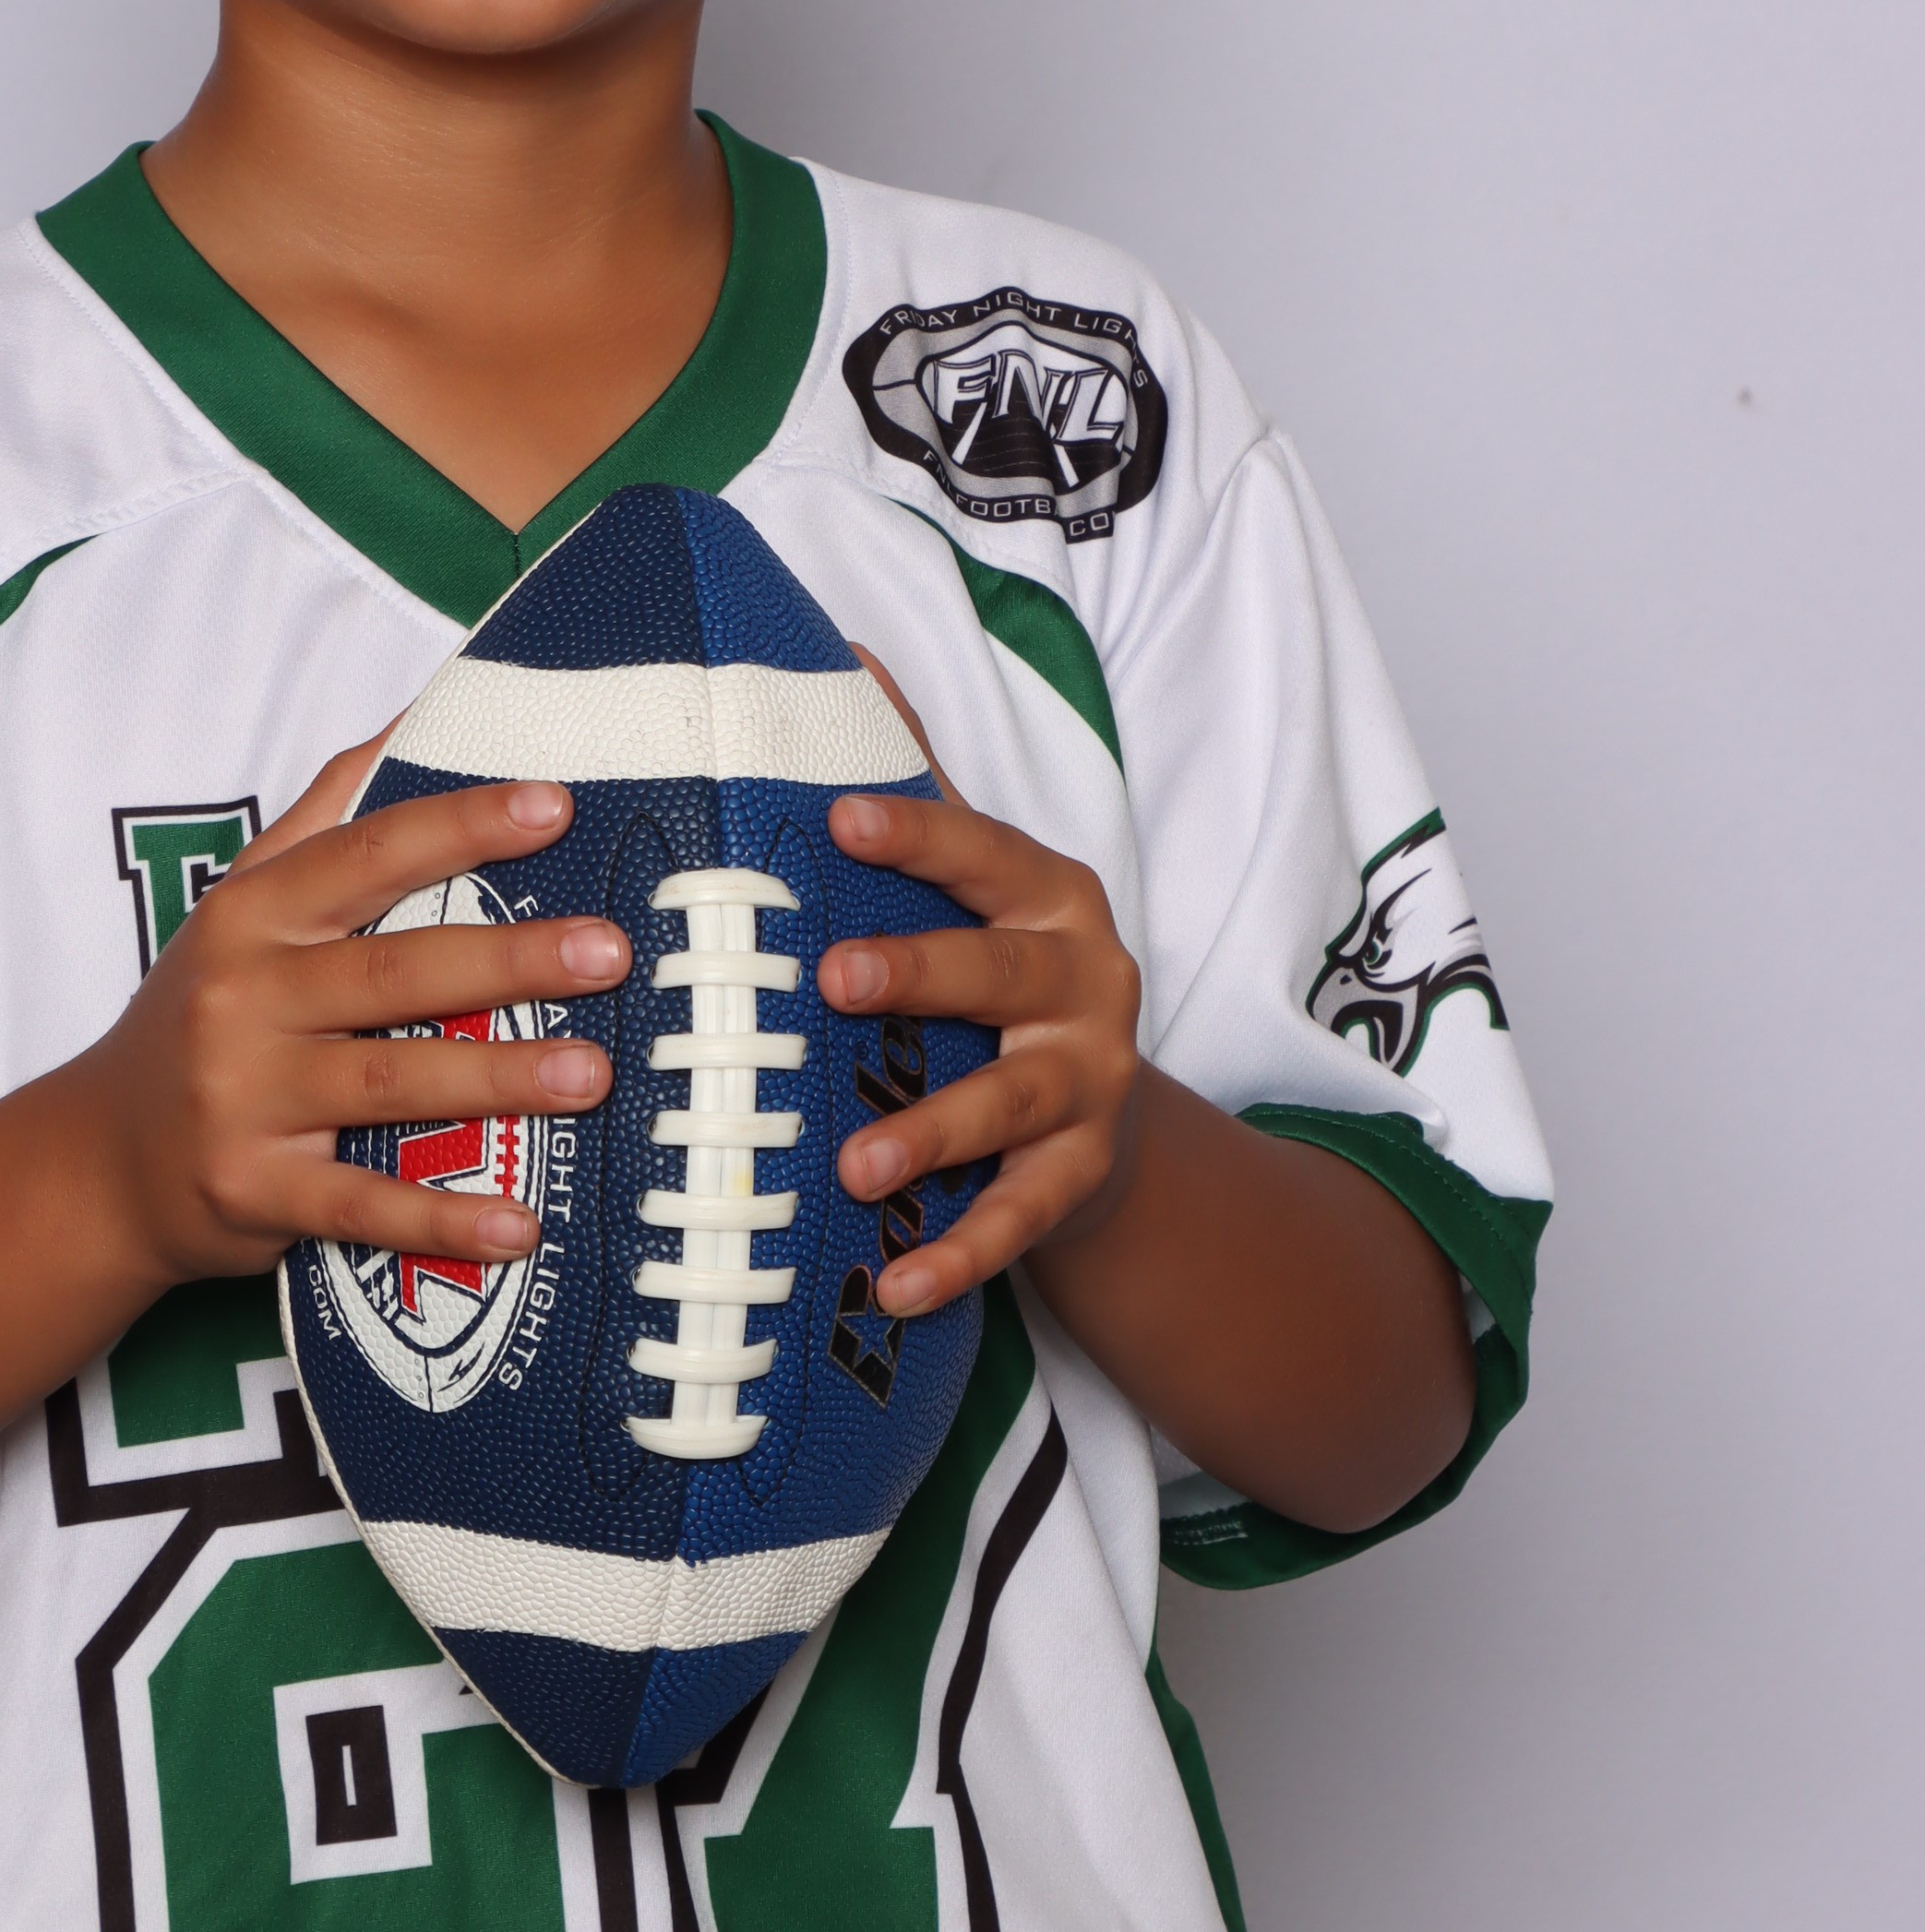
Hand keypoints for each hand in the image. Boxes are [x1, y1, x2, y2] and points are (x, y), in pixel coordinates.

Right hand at [78, 739, 628, 1298]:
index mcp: (252, 917)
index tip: (554, 807)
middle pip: (393, 971)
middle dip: (508, 959)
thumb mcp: (241, 906)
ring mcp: (244, 1098)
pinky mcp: (252, 1190)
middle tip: (609, 953)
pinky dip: (440, 1219)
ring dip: (498, 1080)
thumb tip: (413, 712)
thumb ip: (324, 815)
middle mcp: (243, 999)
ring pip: (389, 1083)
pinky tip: (520, 1223)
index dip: (459, 827)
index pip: (365, 856)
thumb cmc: (202, 1015)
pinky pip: (360, 1206)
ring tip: (593, 1074)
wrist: (100, 1159)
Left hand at [816, 653, 1144, 1315]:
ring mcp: (1086, 1086)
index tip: (838, 815)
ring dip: (931, 1134)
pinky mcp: (1081, 1178)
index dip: (914, 832)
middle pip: (997, 974)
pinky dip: (960, 1256)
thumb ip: (912, 772)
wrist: (1100, 1108)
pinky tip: (894, 1284)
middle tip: (831, 980)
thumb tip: (839, 647)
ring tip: (854, 1163)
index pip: (978, 851)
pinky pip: (1020, 1223)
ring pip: (1010, 1108)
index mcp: (1047, 895)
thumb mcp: (976, 876)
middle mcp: (1083, 983)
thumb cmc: (1002, 967)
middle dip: (918, 973)